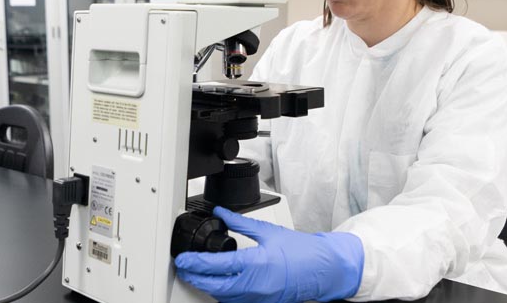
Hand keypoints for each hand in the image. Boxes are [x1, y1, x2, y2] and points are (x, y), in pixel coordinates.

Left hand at [175, 206, 363, 302]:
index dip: (196, 264)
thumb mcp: (268, 232)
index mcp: (257, 264)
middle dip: (195, 278)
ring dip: (207, 287)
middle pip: (215, 287)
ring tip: (195, 274)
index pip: (217, 267)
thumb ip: (240, 223)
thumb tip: (221, 212)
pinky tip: (216, 284)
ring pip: (223, 297)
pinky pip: (235, 301)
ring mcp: (259, 297)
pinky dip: (222, 293)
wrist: (324, 269)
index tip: (182, 260)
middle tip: (183, 268)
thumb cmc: (302, 251)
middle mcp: (256, 285)